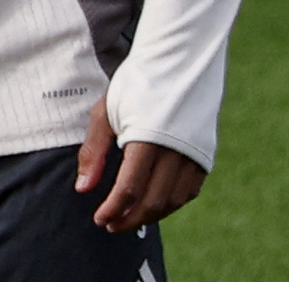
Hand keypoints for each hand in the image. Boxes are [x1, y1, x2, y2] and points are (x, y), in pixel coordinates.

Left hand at [75, 96, 205, 231]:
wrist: (178, 63)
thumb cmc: (135, 86)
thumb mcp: (105, 112)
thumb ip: (94, 152)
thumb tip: (83, 189)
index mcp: (148, 139)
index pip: (130, 188)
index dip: (113, 209)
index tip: (99, 219)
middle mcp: (176, 151)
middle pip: (153, 202)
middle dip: (130, 219)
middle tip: (111, 225)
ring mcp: (194, 156)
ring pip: (173, 201)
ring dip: (150, 216)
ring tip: (128, 218)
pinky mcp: (205, 156)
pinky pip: (188, 191)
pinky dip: (169, 204)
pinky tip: (152, 204)